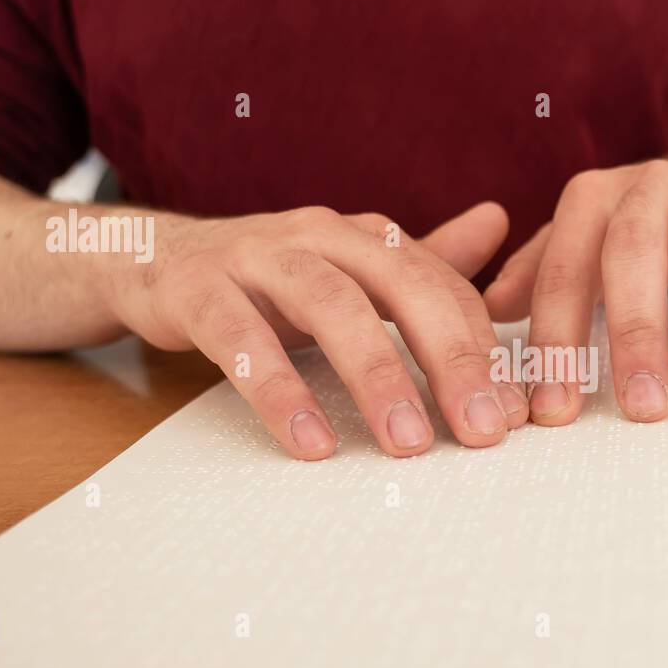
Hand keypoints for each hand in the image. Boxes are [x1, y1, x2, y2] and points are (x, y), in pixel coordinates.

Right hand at [102, 203, 528, 459]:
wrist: (151, 260)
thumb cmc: (271, 279)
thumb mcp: (351, 272)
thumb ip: (422, 263)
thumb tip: (499, 223)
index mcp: (366, 237)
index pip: (443, 287)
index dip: (484, 348)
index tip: (516, 414)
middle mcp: (319, 235)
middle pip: (401, 287)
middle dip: (451, 358)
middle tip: (485, 430)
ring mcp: (255, 256)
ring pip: (329, 306)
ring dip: (375, 375)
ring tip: (408, 444)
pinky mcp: (195, 288)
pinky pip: (240, 337)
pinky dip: (278, 389)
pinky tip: (311, 442)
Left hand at [482, 114, 667, 424]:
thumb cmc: (646, 234)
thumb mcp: (589, 253)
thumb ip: (544, 273)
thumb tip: (493, 307)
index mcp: (591, 204)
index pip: (564, 275)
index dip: (558, 340)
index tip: (557, 409)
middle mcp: (642, 185)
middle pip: (630, 254)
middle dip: (633, 332)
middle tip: (642, 406)